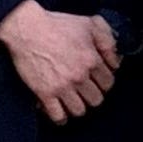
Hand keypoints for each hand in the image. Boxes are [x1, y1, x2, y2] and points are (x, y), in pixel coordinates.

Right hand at [0, 0, 117, 122]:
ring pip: (79, 110)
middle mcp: (79, 76)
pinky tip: (60, 112)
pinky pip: (58, 116)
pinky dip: (61, 117)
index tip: (97, 81)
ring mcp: (62, 86)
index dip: (104, 82)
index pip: (108, 83)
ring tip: (73, 101)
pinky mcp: (45, 93)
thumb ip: (107, 40)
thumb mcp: (88, 24)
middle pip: (96, 100)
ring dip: (78, 107)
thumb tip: (115, 59)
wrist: (26, 28)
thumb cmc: (56, 24)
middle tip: (85, 91)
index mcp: (91, 59)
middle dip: (92, 96)